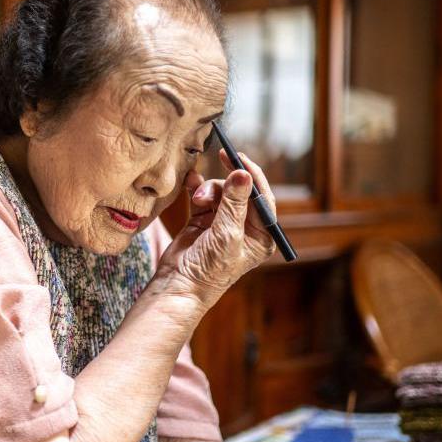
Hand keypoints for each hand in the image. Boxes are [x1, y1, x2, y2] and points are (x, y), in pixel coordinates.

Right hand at [150, 149, 276, 312]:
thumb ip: (234, 203)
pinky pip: (203, 196)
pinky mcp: (202, 221)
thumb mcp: (226, 235)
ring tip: (199, 200)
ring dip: (209, 190)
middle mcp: (245, 227)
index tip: (240, 158)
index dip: (252, 175)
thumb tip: (243, 174)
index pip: (262, 198)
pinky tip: (191, 181)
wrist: (179, 285)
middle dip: (229, 180)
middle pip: (241, 191)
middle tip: (223, 156)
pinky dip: (198, 187)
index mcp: (260, 235)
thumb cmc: (209, 269)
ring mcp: (222, 223)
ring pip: (221, 191)